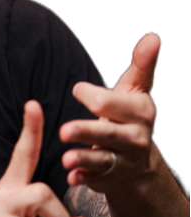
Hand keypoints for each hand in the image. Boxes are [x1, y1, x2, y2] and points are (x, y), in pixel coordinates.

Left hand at [60, 33, 160, 197]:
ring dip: (82, 159)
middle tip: (64, 131)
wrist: (139, 162)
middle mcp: (135, 138)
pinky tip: (71, 177)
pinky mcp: (110, 179)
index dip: (94, 96)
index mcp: (139, 112)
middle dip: (86, 132)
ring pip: (101, 159)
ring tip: (65, 159)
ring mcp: (123, 161)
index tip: (78, 90)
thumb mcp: (135, 90)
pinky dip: (84, 179)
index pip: (113, 103)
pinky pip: (96, 180)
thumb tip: (153, 37)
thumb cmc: (129, 116)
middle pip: (108, 134)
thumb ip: (142, 65)